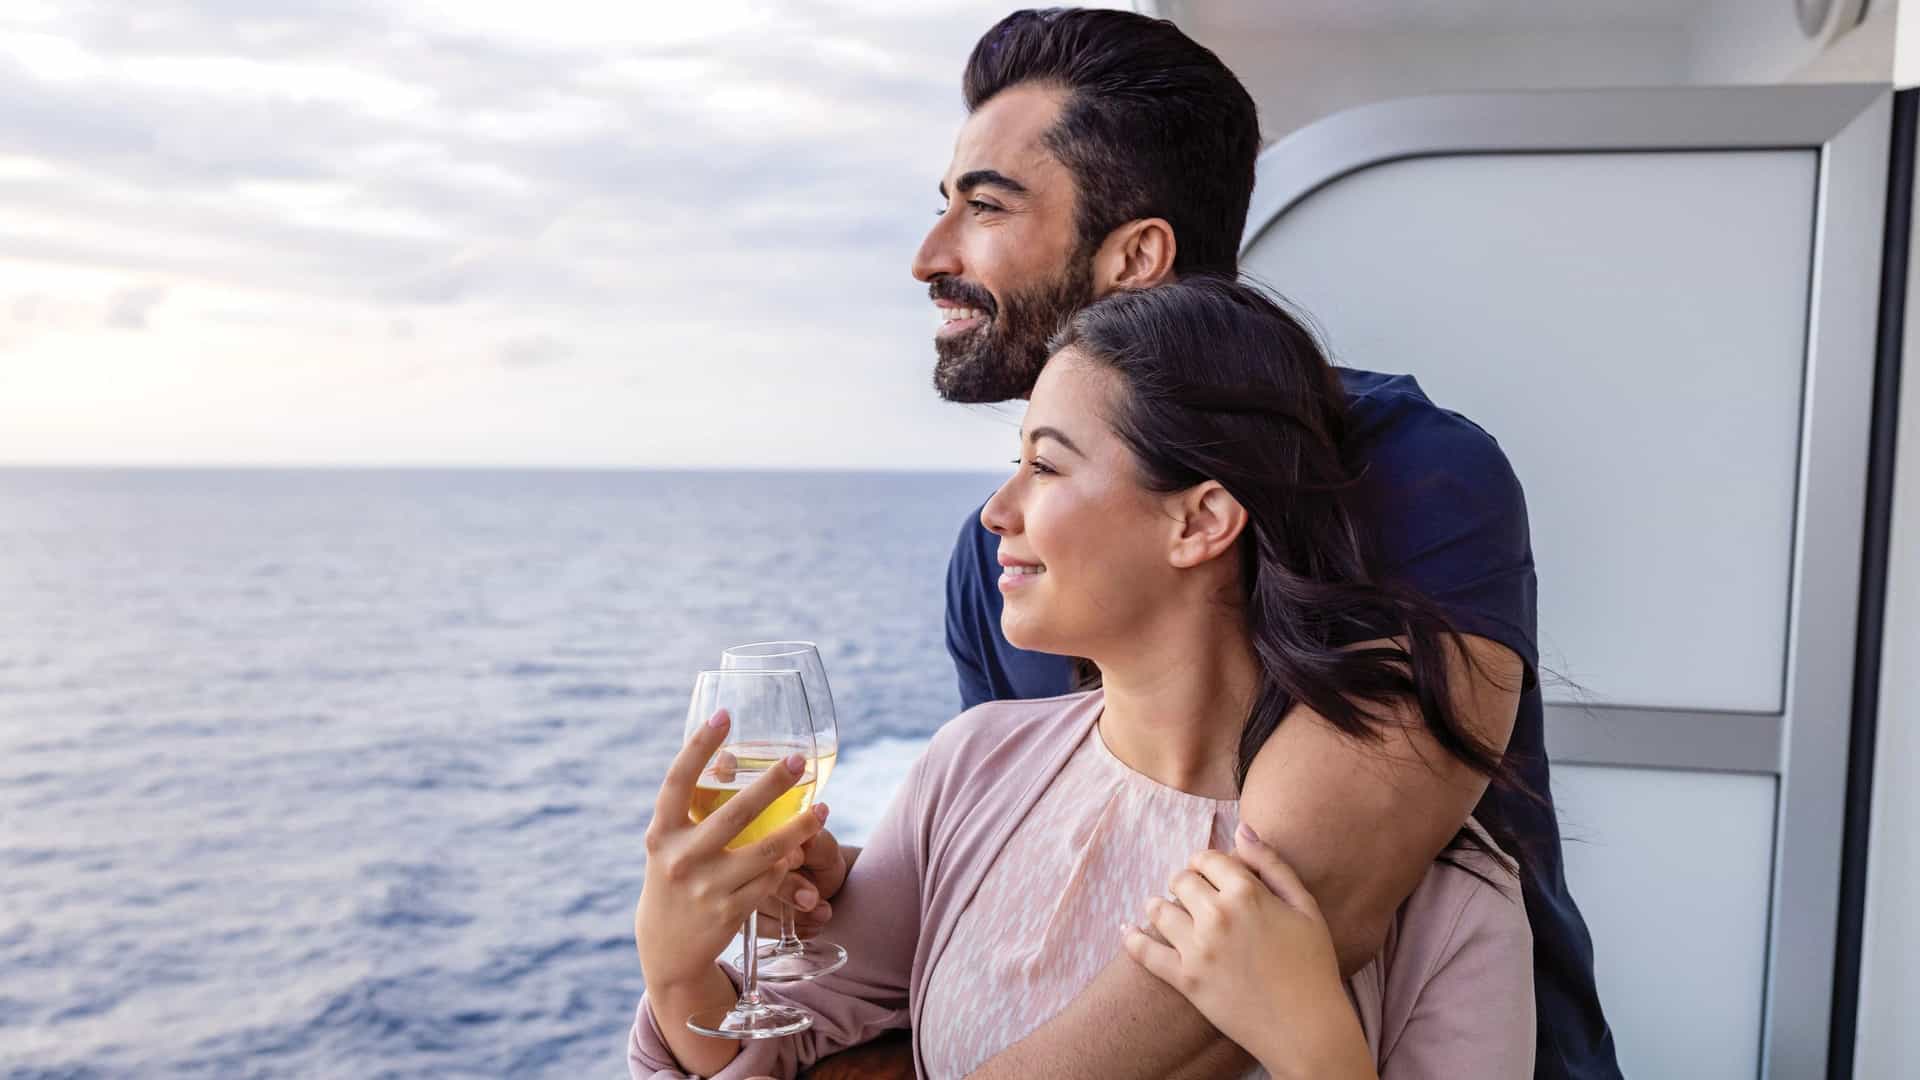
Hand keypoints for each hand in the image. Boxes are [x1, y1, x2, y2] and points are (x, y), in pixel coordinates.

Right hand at [635, 708, 830, 992]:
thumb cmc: (675, 879)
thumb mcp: (670, 845)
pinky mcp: (729, 912)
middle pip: (735, 813)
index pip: (678, 781)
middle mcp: (680, 858)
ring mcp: (705, 887)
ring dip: (799, 829)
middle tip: (799, 760)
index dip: (699, 745)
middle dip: (772, 784)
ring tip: (822, 810)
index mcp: (660, 833)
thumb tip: (736, 759)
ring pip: (765, 851)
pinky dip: (786, 864)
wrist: (667, 949)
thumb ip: (694, 813)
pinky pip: (770, 880)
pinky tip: (798, 851)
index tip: (724, 714)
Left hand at [1121, 824, 1374, 1079]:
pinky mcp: (1185, 979)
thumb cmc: (1313, 966)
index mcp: (1247, 892)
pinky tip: (1126, 931)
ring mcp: (1197, 948)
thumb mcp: (1305, 907)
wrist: (1306, 1028)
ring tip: (1166, 911)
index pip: (1207, 858)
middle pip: (1181, 879)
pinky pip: (1144, 952)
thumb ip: (1272, 864)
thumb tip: (1242, 829)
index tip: (1209, 873)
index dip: (1206, 862)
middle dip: (1186, 883)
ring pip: (1159, 908)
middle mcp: (1217, 915)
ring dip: (1160, 906)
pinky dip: (1131, 938)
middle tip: (1194, 895)